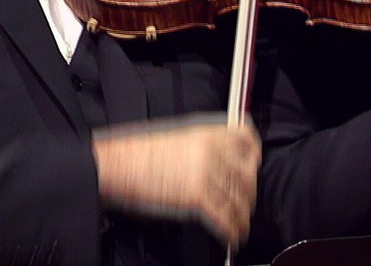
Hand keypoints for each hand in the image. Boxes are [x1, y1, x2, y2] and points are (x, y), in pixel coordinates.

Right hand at [91, 115, 261, 246]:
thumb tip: (220, 164)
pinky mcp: (197, 197)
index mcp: (206, 132)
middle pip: (247, 176)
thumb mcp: (176, 136)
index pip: (245, 137)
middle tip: (244, 204)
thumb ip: (203, 146)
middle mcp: (211, 150)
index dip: (254, 153)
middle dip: (248, 195)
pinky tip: (231, 237)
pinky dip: (231, 231)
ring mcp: (205, 173)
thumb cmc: (137, 153)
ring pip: (238, 201)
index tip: (254, 165)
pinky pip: (224, 218)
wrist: (117, 164)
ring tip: (239, 227)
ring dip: (241, 218)